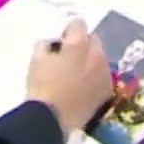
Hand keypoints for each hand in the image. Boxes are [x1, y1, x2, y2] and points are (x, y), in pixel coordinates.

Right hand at [26, 18, 112, 137]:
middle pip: (93, 40)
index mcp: (78, 44)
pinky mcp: (107, 90)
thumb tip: (53, 45)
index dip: (69, 30)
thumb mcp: (36, 59)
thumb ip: (46, 45)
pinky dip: (95, 76)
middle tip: (69, 56)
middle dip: (83, 44)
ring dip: (90, 60)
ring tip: (77, 73)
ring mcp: (104, 73)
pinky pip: (103, 75)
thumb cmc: (42, 86)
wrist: (52, 119)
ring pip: (100, 58)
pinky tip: (84, 87)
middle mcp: (96, 54)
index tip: (61, 40)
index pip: (78, 23)